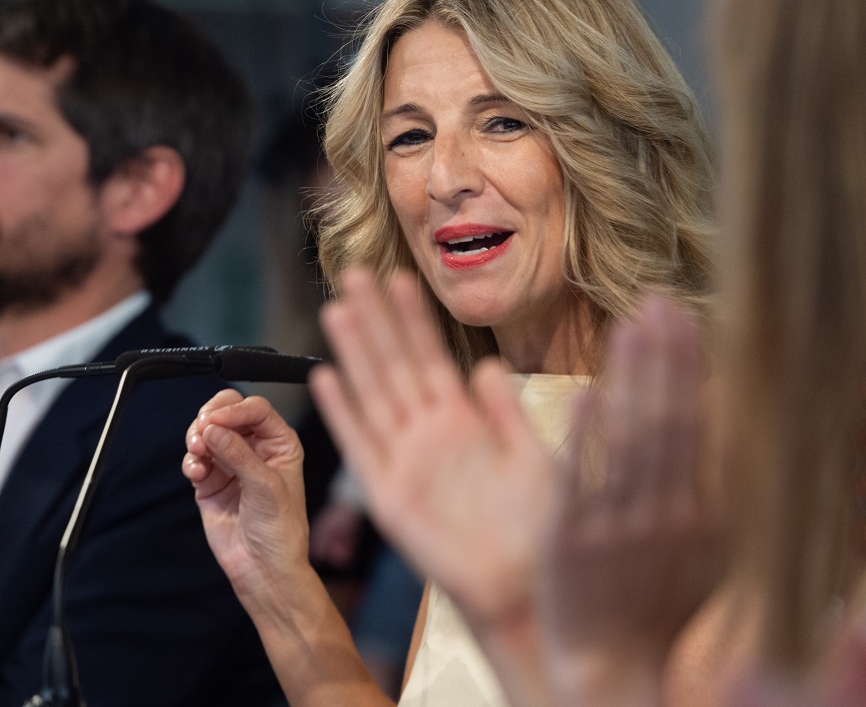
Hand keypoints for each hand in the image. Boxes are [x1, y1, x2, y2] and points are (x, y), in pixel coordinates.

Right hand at [182, 389, 311, 602]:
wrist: (263, 569)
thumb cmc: (280, 531)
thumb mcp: (266, 487)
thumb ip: (239, 455)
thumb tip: (214, 428)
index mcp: (280, 443)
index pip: (255, 409)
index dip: (234, 410)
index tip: (216, 420)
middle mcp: (256, 448)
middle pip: (228, 412)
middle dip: (211, 417)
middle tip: (201, 429)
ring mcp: (231, 463)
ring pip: (207, 432)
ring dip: (197, 437)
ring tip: (198, 451)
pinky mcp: (211, 481)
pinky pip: (195, 458)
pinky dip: (191, 460)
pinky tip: (196, 472)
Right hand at [309, 268, 553, 630]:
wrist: (526, 592)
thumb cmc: (538, 532)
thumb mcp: (533, 460)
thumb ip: (507, 413)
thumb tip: (488, 365)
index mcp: (464, 423)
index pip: (432, 357)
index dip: (414, 318)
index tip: (401, 277)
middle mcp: (429, 436)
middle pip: (395, 365)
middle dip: (377, 318)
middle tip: (355, 272)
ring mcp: (406, 462)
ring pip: (375, 394)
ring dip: (355, 351)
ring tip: (339, 308)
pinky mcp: (389, 497)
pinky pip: (363, 446)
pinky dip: (343, 413)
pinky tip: (327, 378)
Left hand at [540, 297, 721, 705]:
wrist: (615, 666)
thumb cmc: (660, 603)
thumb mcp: (704, 548)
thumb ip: (710, 487)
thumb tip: (719, 420)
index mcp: (702, 513)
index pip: (699, 425)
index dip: (692, 370)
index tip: (686, 318)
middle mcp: (668, 514)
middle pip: (669, 421)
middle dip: (664, 359)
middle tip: (657, 302)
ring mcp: (621, 526)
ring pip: (629, 440)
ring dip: (630, 380)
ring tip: (627, 326)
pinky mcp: (575, 539)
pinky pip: (583, 478)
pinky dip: (590, 435)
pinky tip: (589, 391)